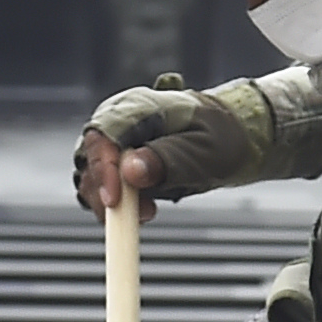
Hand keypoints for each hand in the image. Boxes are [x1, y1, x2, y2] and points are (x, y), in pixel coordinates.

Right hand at [73, 78, 259, 218]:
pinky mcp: (120, 168)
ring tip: (149, 212)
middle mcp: (119, 124)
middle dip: (105, 193)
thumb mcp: (202, 150)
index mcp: (136, 107)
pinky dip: (118, 208)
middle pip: (90, 159)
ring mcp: (117, 146)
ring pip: (92, 179)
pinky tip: (144, 211)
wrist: (231, 139)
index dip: (103, 170)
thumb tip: (129, 171)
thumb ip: (167, 159)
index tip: (115, 201)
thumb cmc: (221, 136)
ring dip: (113, 205)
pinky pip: (104, 190)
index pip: (101, 136)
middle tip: (139, 214)